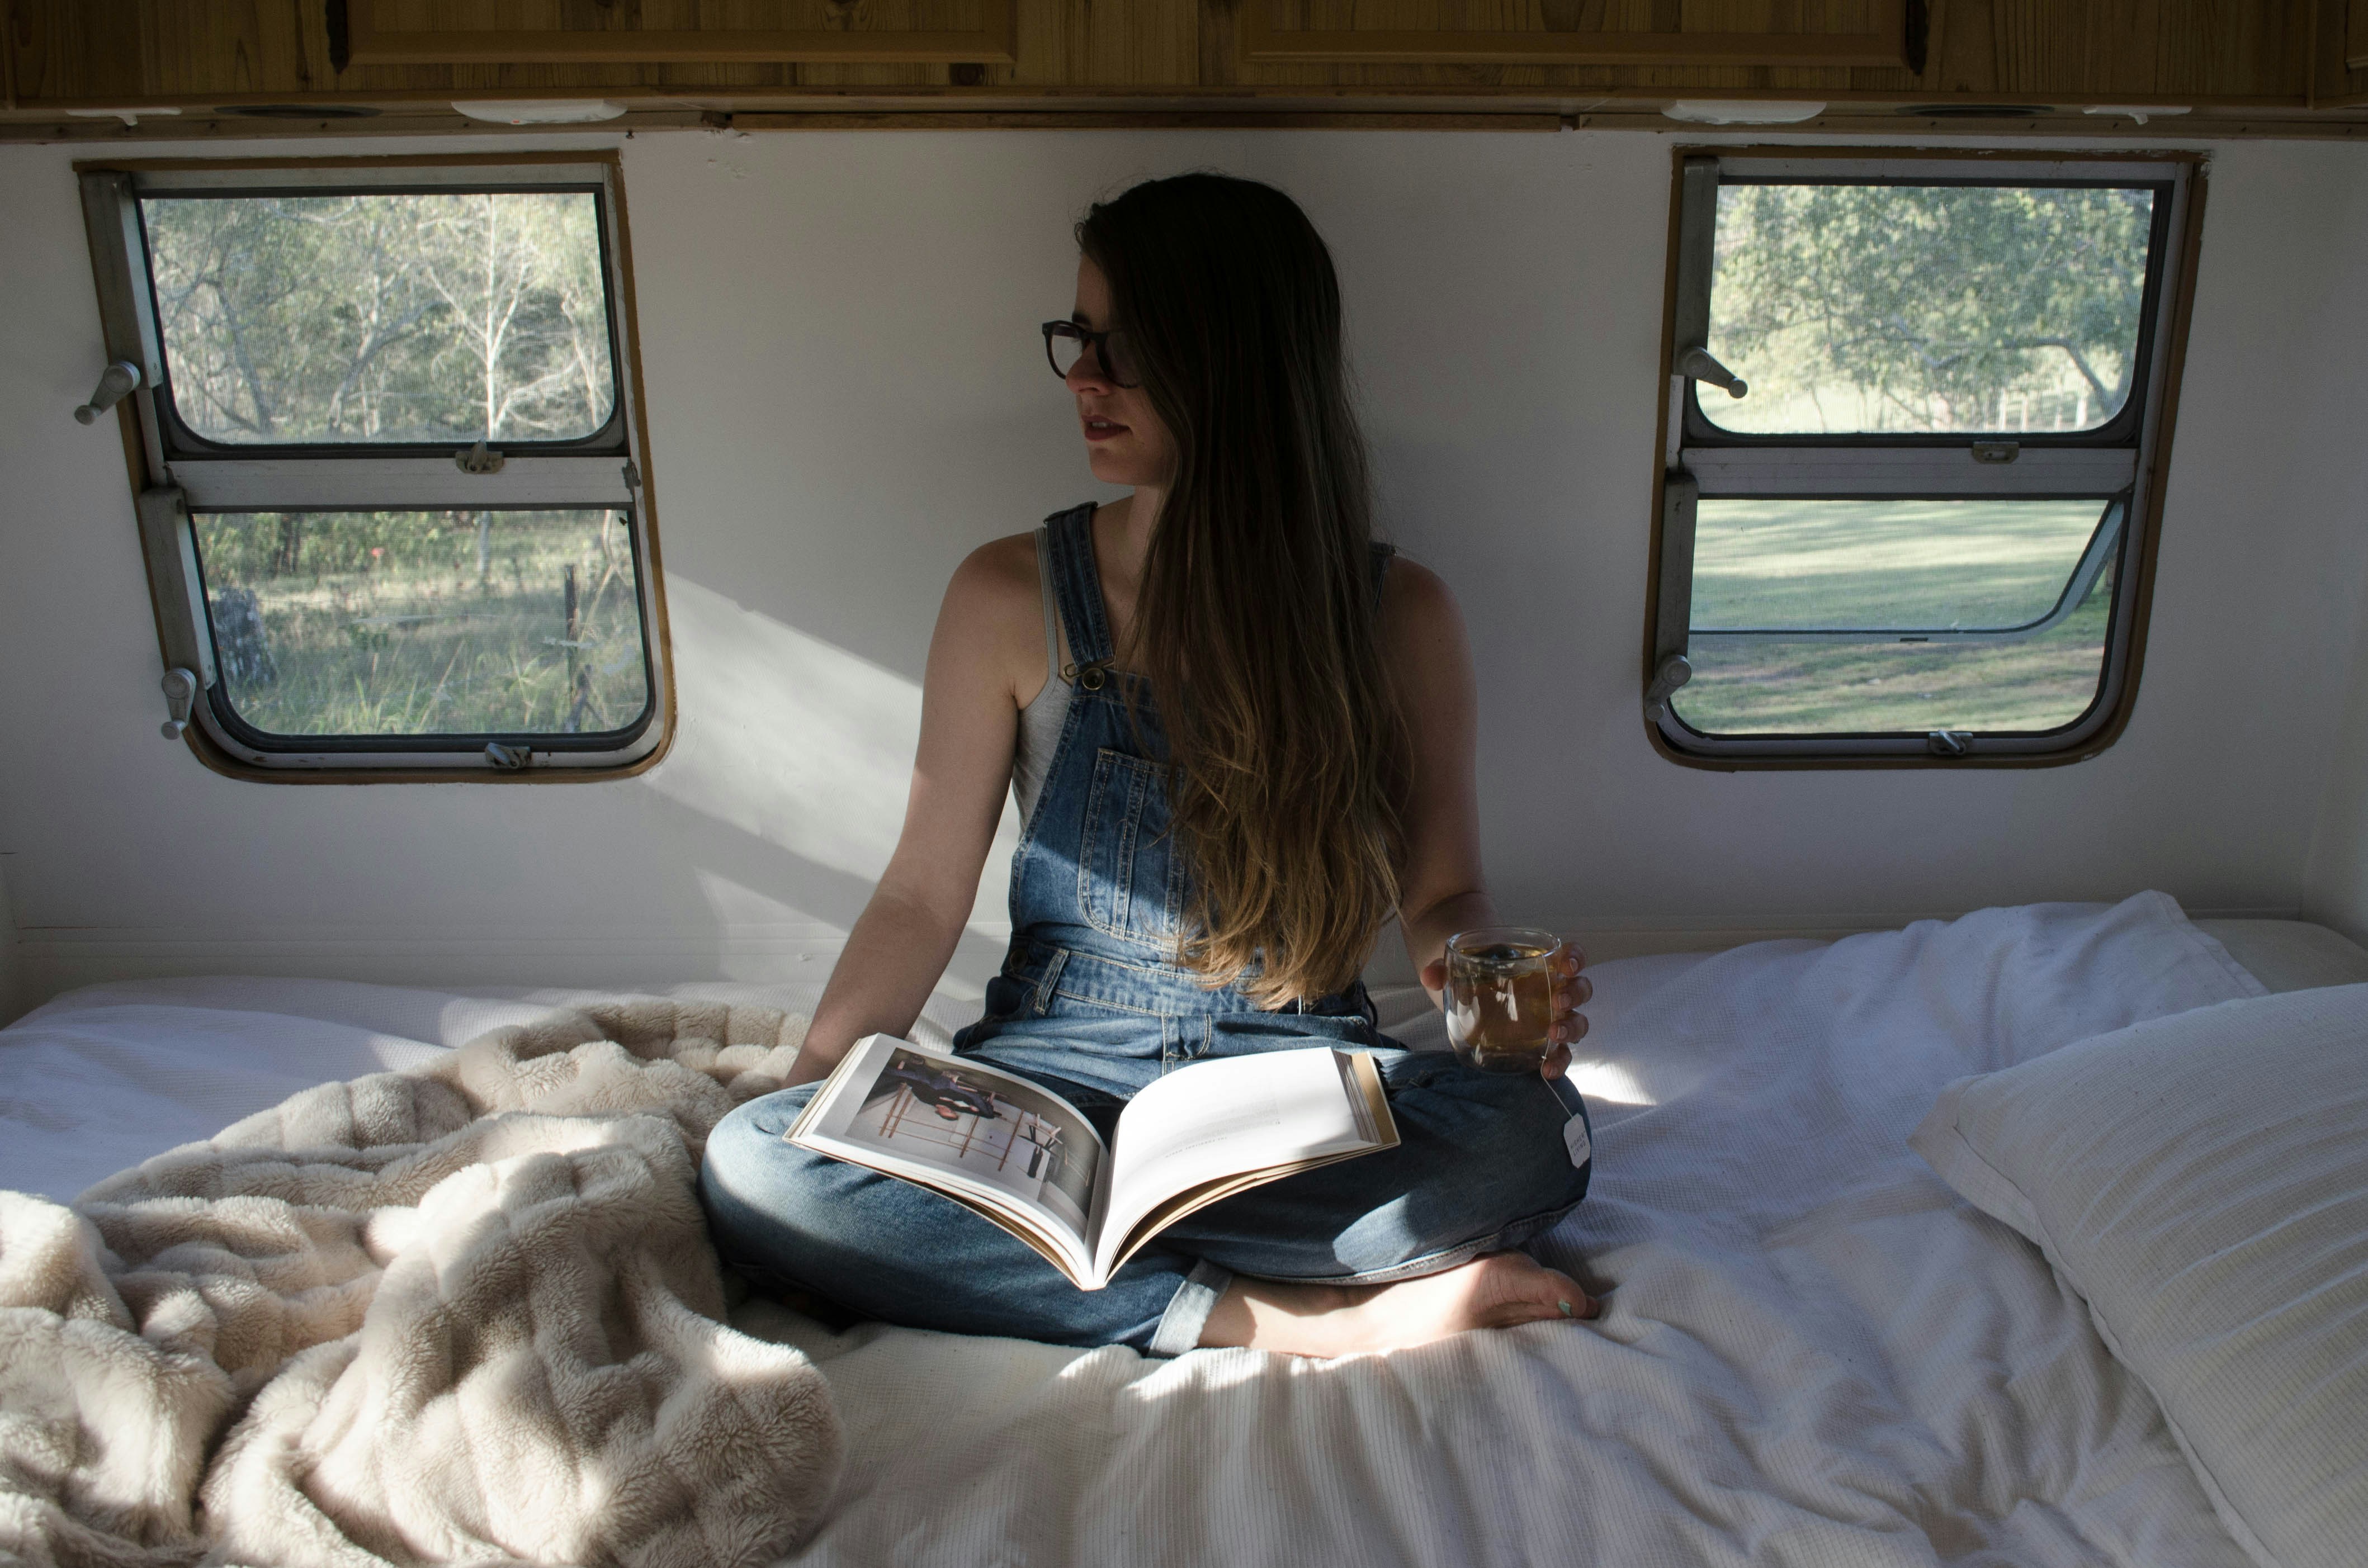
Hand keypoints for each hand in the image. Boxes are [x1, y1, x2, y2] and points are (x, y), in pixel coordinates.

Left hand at [1421, 942, 1590, 1079]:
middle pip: (1579, 990)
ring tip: (1555, 1035)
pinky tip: (1546, 1071)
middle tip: (1558, 1002)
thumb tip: (1430, 976)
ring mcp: (1549, 1018)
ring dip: (1572, 1028)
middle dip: (1574, 995)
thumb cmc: (1471, 971)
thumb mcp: (1457, 965)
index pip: (1572, 956)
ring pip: (1577, 1022)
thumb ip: (1442, 969)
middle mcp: (1553, 990)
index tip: (1565, 965)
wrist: (1466, 991)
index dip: (1576, 958)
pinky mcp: (1539, 1042)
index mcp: (1542, 963)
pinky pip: (1559, 1053)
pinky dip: (1558, 1062)